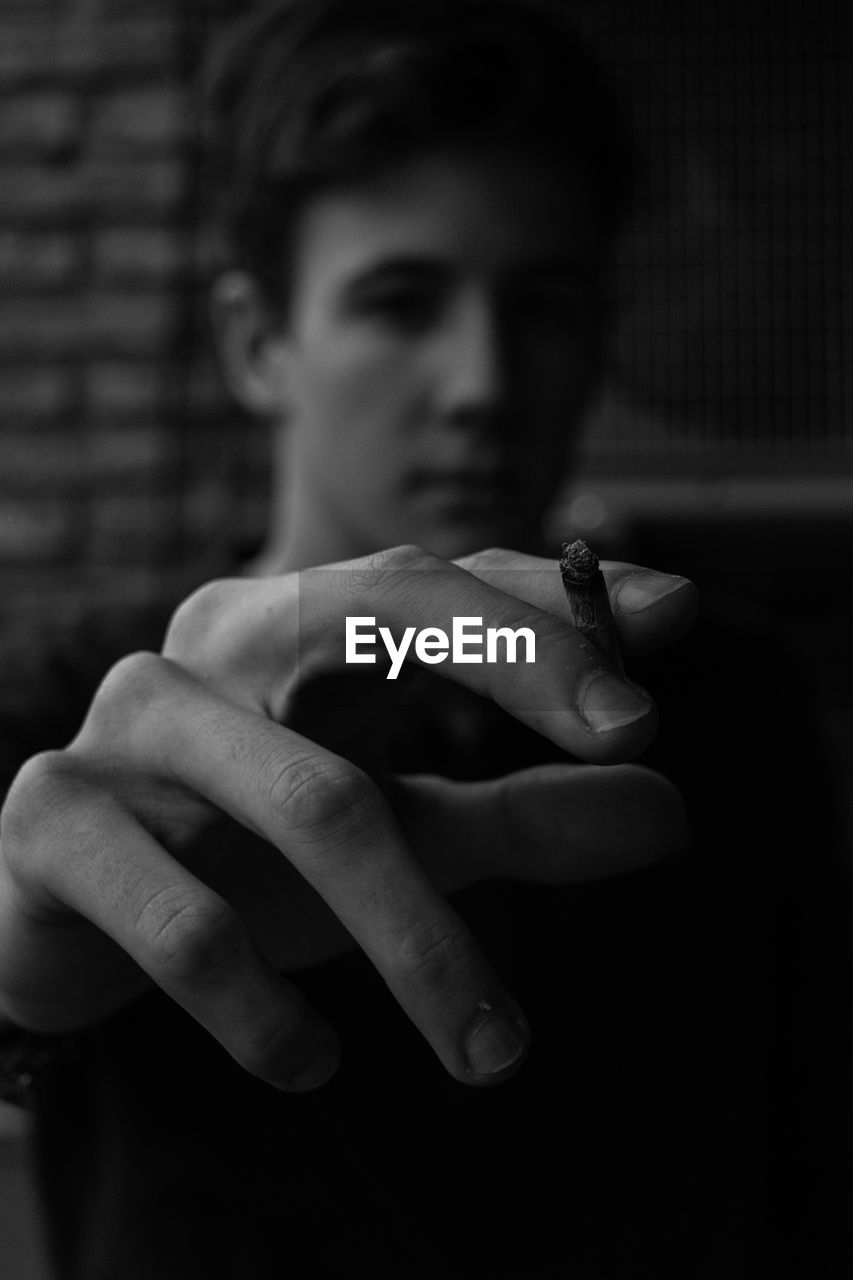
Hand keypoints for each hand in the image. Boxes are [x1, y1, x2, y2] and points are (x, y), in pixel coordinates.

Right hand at [0, 545, 696, 1089]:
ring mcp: (126, 720)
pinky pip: (188, 919)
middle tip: (638, 743)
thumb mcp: (395, 831)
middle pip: (377, 606)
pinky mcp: (50, 820)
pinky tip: (312, 1061)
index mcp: (292, 620)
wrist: (61, 914)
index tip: (676, 623)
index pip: (438, 577)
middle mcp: (211, 639)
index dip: (554, 604)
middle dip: (518, 664)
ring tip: (493, 1048)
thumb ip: (520, 816)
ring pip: (315, 803)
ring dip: (424, 937)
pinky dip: (268, 1006)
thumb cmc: (244, 853)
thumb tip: (668, 810)